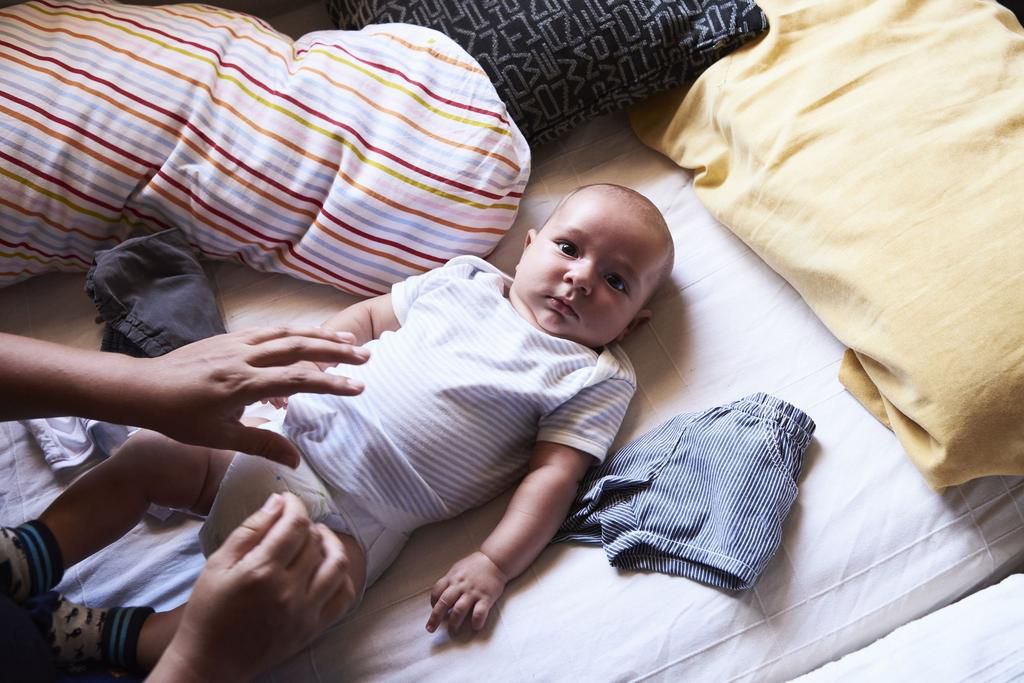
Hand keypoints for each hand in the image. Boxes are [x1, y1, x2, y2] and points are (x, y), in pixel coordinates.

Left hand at [128, 327, 369, 465]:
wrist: (144, 387)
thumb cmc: (179, 417)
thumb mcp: (221, 438)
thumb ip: (262, 443)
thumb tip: (296, 460)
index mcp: (242, 384)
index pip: (296, 380)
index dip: (330, 383)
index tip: (358, 388)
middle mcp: (243, 357)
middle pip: (298, 347)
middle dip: (335, 351)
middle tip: (365, 356)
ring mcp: (236, 343)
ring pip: (286, 334)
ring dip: (319, 336)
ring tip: (346, 342)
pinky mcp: (230, 338)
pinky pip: (269, 333)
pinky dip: (293, 335)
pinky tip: (305, 343)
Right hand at [150, 493, 355, 681]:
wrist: (210, 662)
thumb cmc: (208, 611)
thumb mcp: (218, 564)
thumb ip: (250, 530)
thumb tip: (278, 502)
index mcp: (262, 571)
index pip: (295, 525)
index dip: (295, 506)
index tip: (288, 501)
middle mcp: (289, 590)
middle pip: (315, 542)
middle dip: (307, 524)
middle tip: (294, 523)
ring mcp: (306, 611)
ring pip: (337, 565)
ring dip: (332, 544)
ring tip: (317, 539)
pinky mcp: (314, 629)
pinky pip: (343, 596)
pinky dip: (342, 576)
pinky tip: (328, 567)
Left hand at [426, 551, 507, 634]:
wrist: (495, 560)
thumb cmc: (476, 565)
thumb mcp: (458, 569)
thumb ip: (450, 581)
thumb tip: (442, 595)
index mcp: (452, 578)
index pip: (437, 591)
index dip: (433, 602)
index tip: (434, 610)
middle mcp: (460, 585)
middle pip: (444, 602)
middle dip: (435, 618)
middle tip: (430, 629)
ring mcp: (473, 592)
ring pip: (459, 610)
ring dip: (454, 622)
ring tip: (452, 631)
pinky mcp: (486, 597)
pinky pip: (479, 613)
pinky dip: (476, 622)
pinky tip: (475, 627)